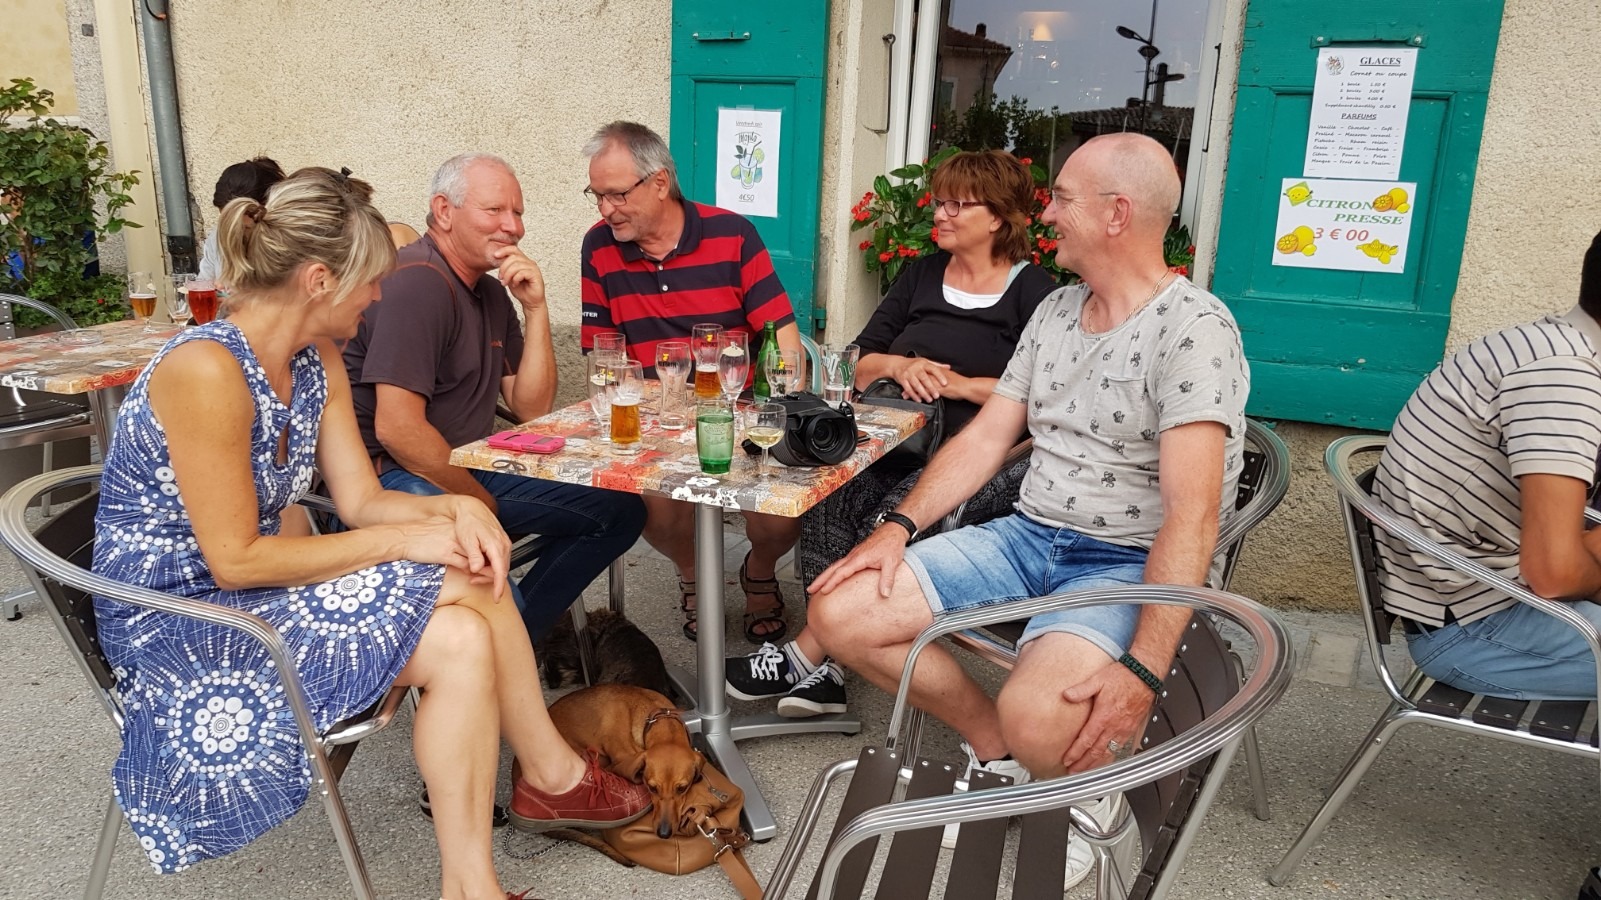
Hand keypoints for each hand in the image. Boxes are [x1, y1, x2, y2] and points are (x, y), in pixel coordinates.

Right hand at [398, 511, 510, 600]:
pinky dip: (471, 571)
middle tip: (496, 572)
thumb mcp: (439, 534)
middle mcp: (458, 534)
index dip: (486, 552)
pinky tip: (473, 576)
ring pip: (477, 557)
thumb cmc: (417, 538)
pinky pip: (465, 565)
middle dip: (490, 562)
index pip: (478, 541)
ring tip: (490, 576)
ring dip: (484, 569)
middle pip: (481, 548)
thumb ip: (453, 541)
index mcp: (456, 528)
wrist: (401, 538)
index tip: (491, 561)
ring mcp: (453, 543)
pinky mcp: (445, 553)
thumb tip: (462, 552)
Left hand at [447, 495, 511, 598]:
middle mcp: (504, 545)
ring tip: (473, 573)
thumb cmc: (467, 522)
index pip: (500, 572)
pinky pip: (500, 558)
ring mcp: (504, 543)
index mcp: (496, 546)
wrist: (471, 507)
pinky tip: (480, 564)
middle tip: (473, 581)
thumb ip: (473, 556)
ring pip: (502, 564)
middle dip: (491, 580)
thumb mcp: (466, 540)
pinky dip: (492, 565)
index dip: (499, 587)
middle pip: (502, 570)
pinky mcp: (502, 541)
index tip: (496, 598)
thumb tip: (477, 570)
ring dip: (490, 572)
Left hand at [493, 246, 546, 312]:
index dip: (504, 250)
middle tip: (501, 278)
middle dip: (504, 268)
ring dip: (508, 275)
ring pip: (517, 265)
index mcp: (523, 261)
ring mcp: (534, 268)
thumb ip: (506, 268)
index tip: (495, 256)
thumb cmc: (522, 290)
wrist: (530, 302)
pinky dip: (515, 279)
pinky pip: (522, 273)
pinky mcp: (536, 275)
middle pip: (513, 257)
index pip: (514, 249)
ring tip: (505, 283)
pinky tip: (514, 284)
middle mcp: (529, 263)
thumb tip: (498, 259)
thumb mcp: (510, 277)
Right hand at [809, 523, 908, 597]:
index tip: (823, 591)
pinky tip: (833, 577)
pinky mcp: (856, 555)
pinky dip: (833, 571)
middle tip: (810, 590)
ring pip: (835, 566)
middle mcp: (853, 556)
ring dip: (824, 576)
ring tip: (817, 586)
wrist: (893, 530)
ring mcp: (854, 555)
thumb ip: (887, 579)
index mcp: (859, 558)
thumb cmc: (891, 544)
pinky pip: (840, 564)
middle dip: (820, 580)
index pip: (841, 572)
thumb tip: (885, 594)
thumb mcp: (892, 562)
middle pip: (832, 569)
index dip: (832, 582)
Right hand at [893, 357, 951, 402]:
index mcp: (923, 363)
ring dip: (923, 393)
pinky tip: (919, 400)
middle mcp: (916, 368)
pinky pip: (908, 388)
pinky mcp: (902, 379)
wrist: (897, 364)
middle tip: (937, 395)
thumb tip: (948, 367)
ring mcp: (908, 373)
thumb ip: (937, 365)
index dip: (940, 376)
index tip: (945, 383)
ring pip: (916, 385)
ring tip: (929, 399)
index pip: (933, 369)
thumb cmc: (914, 364)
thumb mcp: (925, 362)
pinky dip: (913, 395)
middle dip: (931, 388)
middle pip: (924, 378)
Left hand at [1059, 659, 1158, 773]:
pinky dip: (1110, 758)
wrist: (1144, 676)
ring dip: (1096, 764)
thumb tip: (1066, 695)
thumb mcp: (1098, 679)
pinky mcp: (1131, 729)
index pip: (1087, 740)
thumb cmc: (1123, 677)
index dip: (1076, 752)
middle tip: (1073, 772)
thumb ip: (1081, 689)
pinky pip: (1119, 748)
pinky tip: (1105, 761)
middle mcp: (1114, 726)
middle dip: (1083, 764)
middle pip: (1096, 751)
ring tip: (1086, 772)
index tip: (1067, 760)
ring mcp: (1123, 729)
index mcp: (1104, 716)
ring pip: (1108, 753)